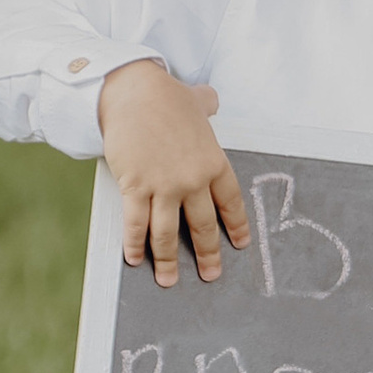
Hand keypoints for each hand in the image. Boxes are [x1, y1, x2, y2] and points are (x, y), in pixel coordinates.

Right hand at [98, 60, 249, 286]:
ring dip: (169, 261)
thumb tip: (211, 100)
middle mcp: (192, 180)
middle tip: (211, 275)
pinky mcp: (135, 187)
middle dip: (208, 255)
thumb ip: (207, 106)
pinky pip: (136, 224)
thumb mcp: (195, 99)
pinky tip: (135, 259)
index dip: (236, 226)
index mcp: (213, 162)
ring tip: (169, 280)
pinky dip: (135, 245)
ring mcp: (163, 186)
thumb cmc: (164, 95)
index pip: (230, 203)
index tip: (239, 244)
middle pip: (203, 226)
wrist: (133, 91)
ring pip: (168, 234)